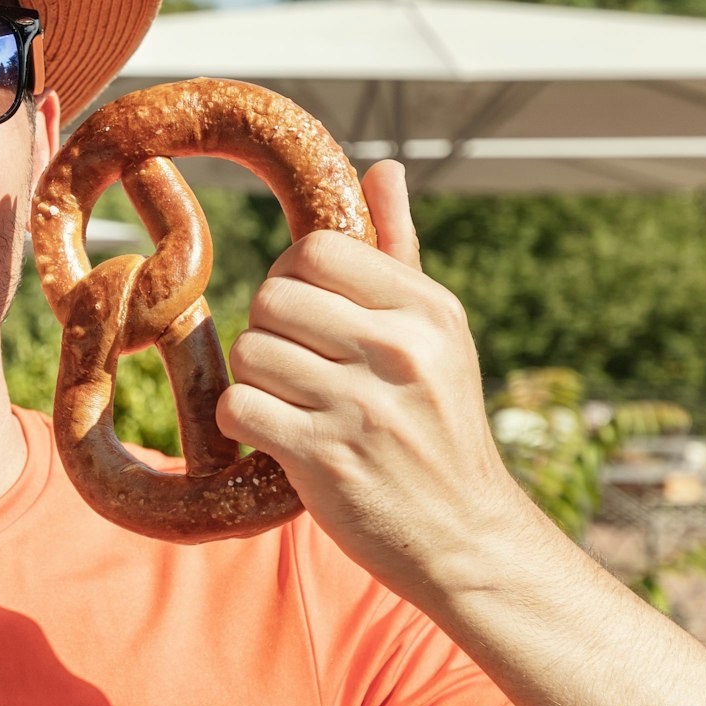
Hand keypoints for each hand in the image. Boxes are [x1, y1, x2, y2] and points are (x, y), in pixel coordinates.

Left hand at [214, 161, 534, 602]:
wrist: (465, 537)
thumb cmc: (438, 425)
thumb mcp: (437, 334)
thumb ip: (399, 250)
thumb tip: (385, 167)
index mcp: (427, 310)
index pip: (317, 249)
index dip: (294, 276)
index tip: (309, 313)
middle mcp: (400, 351)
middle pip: (273, 298)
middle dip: (270, 330)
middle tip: (296, 365)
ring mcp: (362, 406)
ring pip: (251, 352)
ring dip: (257, 379)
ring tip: (296, 403)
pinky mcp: (325, 458)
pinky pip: (240, 407)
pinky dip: (245, 422)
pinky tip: (278, 435)